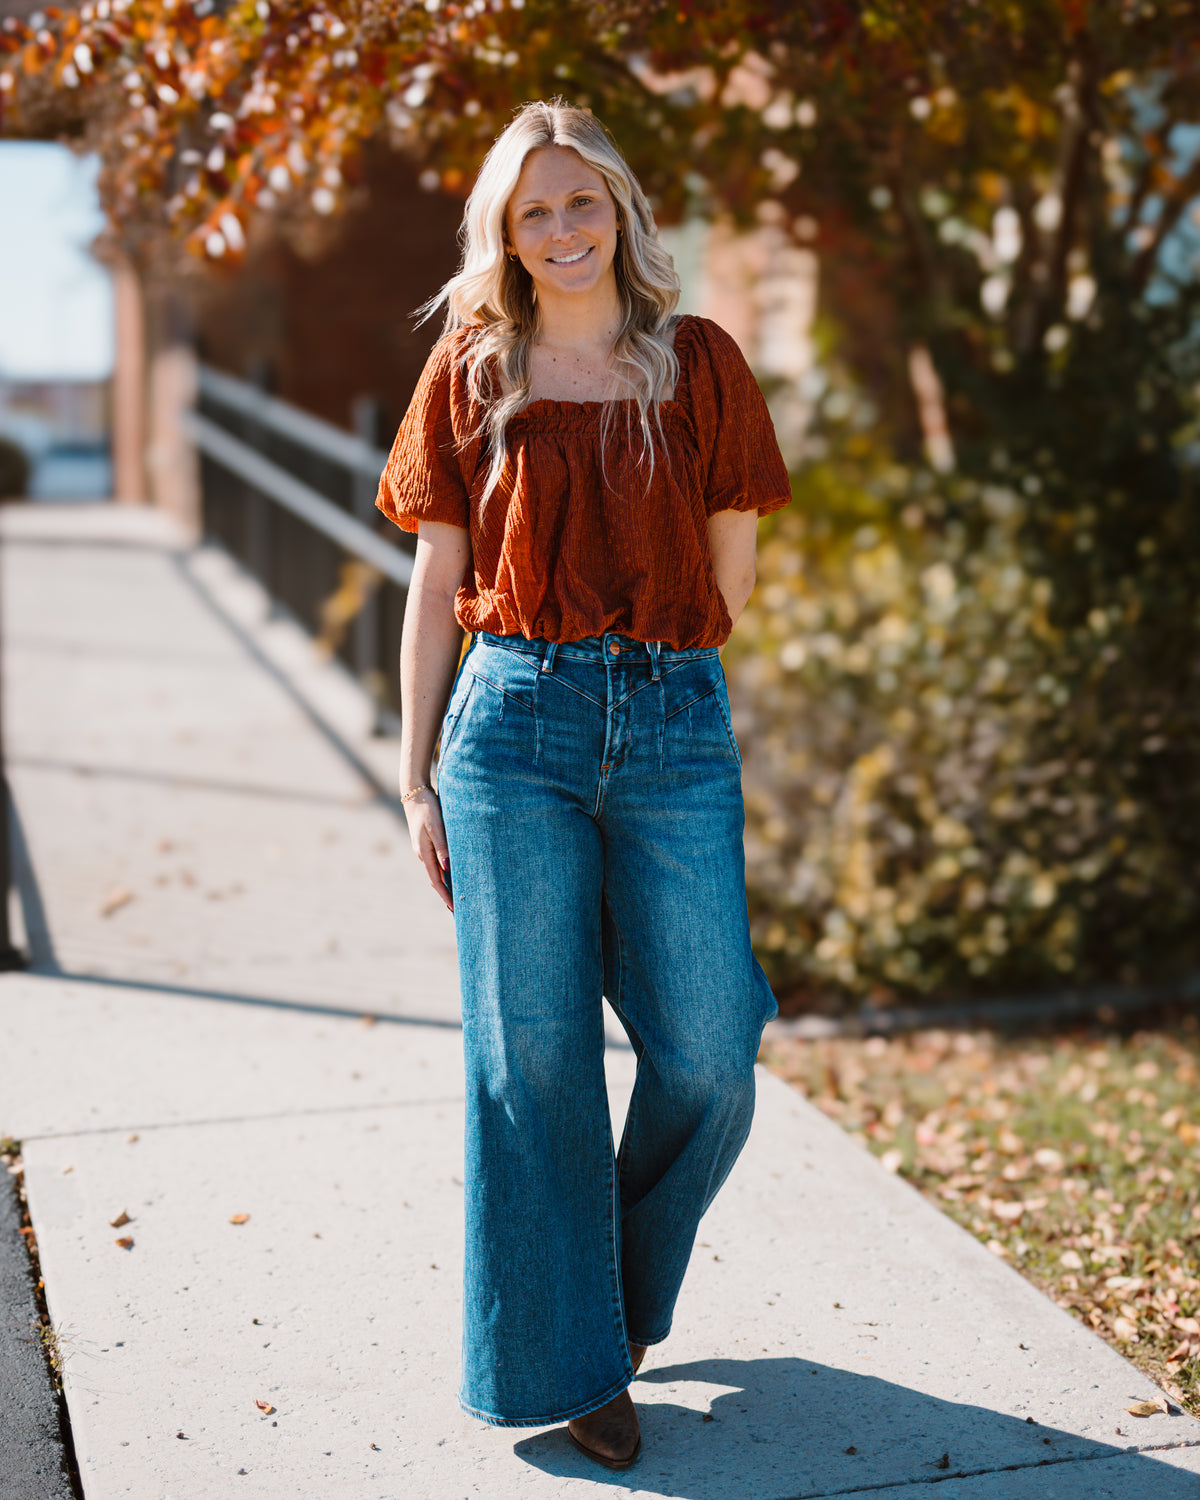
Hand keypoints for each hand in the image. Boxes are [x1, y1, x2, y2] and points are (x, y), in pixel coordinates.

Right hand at [402, 788, 452, 912]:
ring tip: (457, 895)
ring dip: (445, 883)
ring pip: (436, 870)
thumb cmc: (428, 808)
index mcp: (423, 852)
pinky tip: (451, 874)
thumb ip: (442, 847)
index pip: (435, 880)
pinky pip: (436, 861)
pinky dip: (444, 871)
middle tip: (457, 908)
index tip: (453, 908)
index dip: (444, 895)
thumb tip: (448, 869)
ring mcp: (423, 848)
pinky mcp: (427, 841)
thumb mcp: (436, 827)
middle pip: (435, 879)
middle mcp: (422, 853)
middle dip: (445, 894)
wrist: (415, 793)